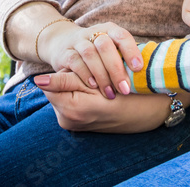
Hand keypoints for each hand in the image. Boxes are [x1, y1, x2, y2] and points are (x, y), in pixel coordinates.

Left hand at [35, 75, 172, 132]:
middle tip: (92, 72)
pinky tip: (95, 90)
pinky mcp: (78, 124)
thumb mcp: (98, 82)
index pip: (51, 84)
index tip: (83, 66)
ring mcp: (73, 125)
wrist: (150, 111)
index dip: (67, 70)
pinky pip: (71, 102)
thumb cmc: (129, 92)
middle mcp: (69, 122)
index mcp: (72, 112)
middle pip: (57, 89)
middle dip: (71, 77)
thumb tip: (38, 80)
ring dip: (76, 84)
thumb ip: (66, 81)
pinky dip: (80, 94)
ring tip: (96, 81)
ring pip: (64, 93)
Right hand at [39, 21, 141, 98]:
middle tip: (125, 89)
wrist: (62, 44)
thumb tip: (147, 76)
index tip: (138, 69)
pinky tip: (93, 86)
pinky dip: (85, 74)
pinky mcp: (65, 52)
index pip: (122, 36)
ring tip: (110, 93)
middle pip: (106, 45)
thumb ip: (124, 59)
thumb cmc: (97, 53)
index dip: (131, 51)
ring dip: (101, 75)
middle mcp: (94, 33)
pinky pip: (75, 61)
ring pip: (90, 54)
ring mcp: (78, 41)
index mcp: (109, 30)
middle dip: (116, 69)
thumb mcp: (111, 50)